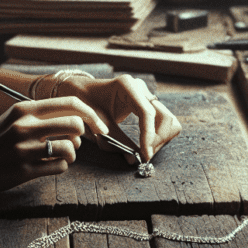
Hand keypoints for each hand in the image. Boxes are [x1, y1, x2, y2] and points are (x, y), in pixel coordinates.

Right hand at [0, 96, 109, 192]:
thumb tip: (80, 119)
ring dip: (72, 153)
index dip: (91, 114)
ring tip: (62, 154)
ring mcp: (24, 149)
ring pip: (70, 148)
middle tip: (74, 141)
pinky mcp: (25, 171)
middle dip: (81, 135)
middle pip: (75, 125)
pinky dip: (62, 166)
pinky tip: (50, 164)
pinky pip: (60, 167)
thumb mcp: (15, 118)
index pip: (70, 103)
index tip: (99, 125)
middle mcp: (25, 126)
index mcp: (24, 109)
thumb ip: (42, 115)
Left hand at [64, 74, 180, 162]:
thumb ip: (115, 142)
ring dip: (160, 139)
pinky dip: (157, 135)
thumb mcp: (97, 124)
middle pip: (165, 117)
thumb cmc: (84, 105)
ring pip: (168, 120)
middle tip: (145, 155)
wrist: (79, 92)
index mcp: (127, 86)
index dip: (148, 136)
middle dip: (157, 139)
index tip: (145, 155)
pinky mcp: (146, 102)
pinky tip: (145, 144)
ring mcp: (145, 93)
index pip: (147, 113)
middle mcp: (140, 87)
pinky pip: (162, 121)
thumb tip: (133, 161)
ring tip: (145, 151)